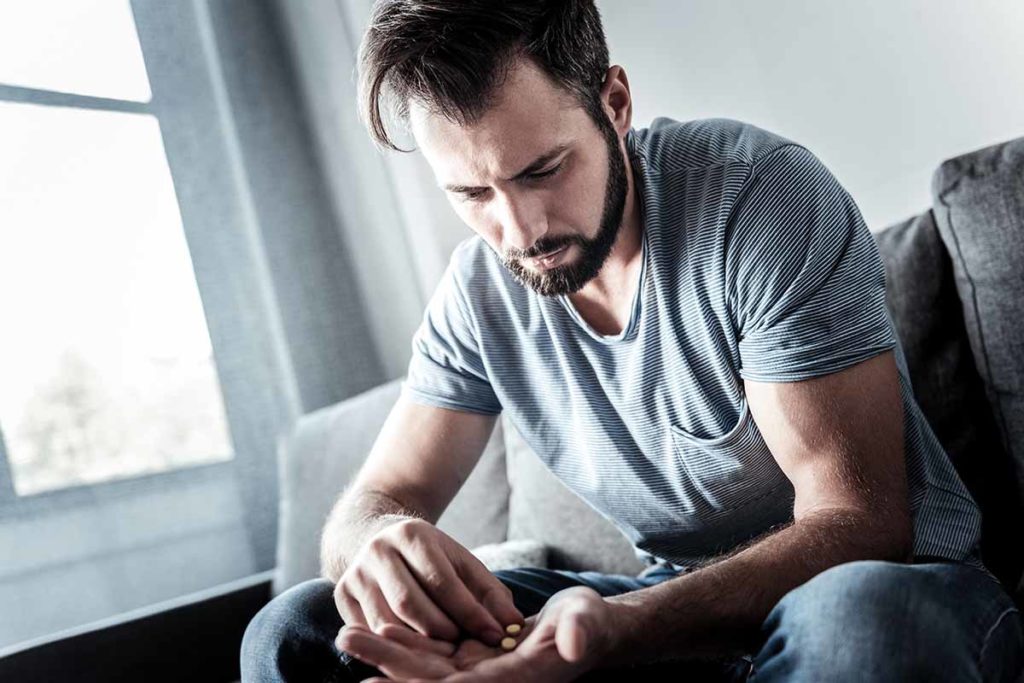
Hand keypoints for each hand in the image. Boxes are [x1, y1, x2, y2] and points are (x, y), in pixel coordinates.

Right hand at [335, 518, 521, 645]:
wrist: (377, 537)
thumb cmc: (431, 558)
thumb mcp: (461, 563)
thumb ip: (490, 594)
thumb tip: (515, 625)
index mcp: (413, 535)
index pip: (443, 581)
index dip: (470, 612)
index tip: (494, 635)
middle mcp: (380, 551)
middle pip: (410, 604)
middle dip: (441, 632)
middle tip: (462, 648)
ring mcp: (356, 573)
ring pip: (385, 623)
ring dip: (416, 645)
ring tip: (442, 653)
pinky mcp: (342, 595)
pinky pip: (367, 631)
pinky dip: (392, 645)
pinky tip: (413, 651)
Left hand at [337, 585, 613, 681]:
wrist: (584, 626)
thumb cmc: (589, 624)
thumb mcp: (586, 623)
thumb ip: (580, 633)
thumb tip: (575, 645)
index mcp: (513, 682)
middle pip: (426, 679)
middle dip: (386, 664)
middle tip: (346, 640)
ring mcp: (476, 670)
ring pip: (423, 664)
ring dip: (386, 652)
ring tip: (346, 634)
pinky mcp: (472, 655)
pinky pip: (432, 651)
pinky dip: (405, 641)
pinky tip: (375, 626)